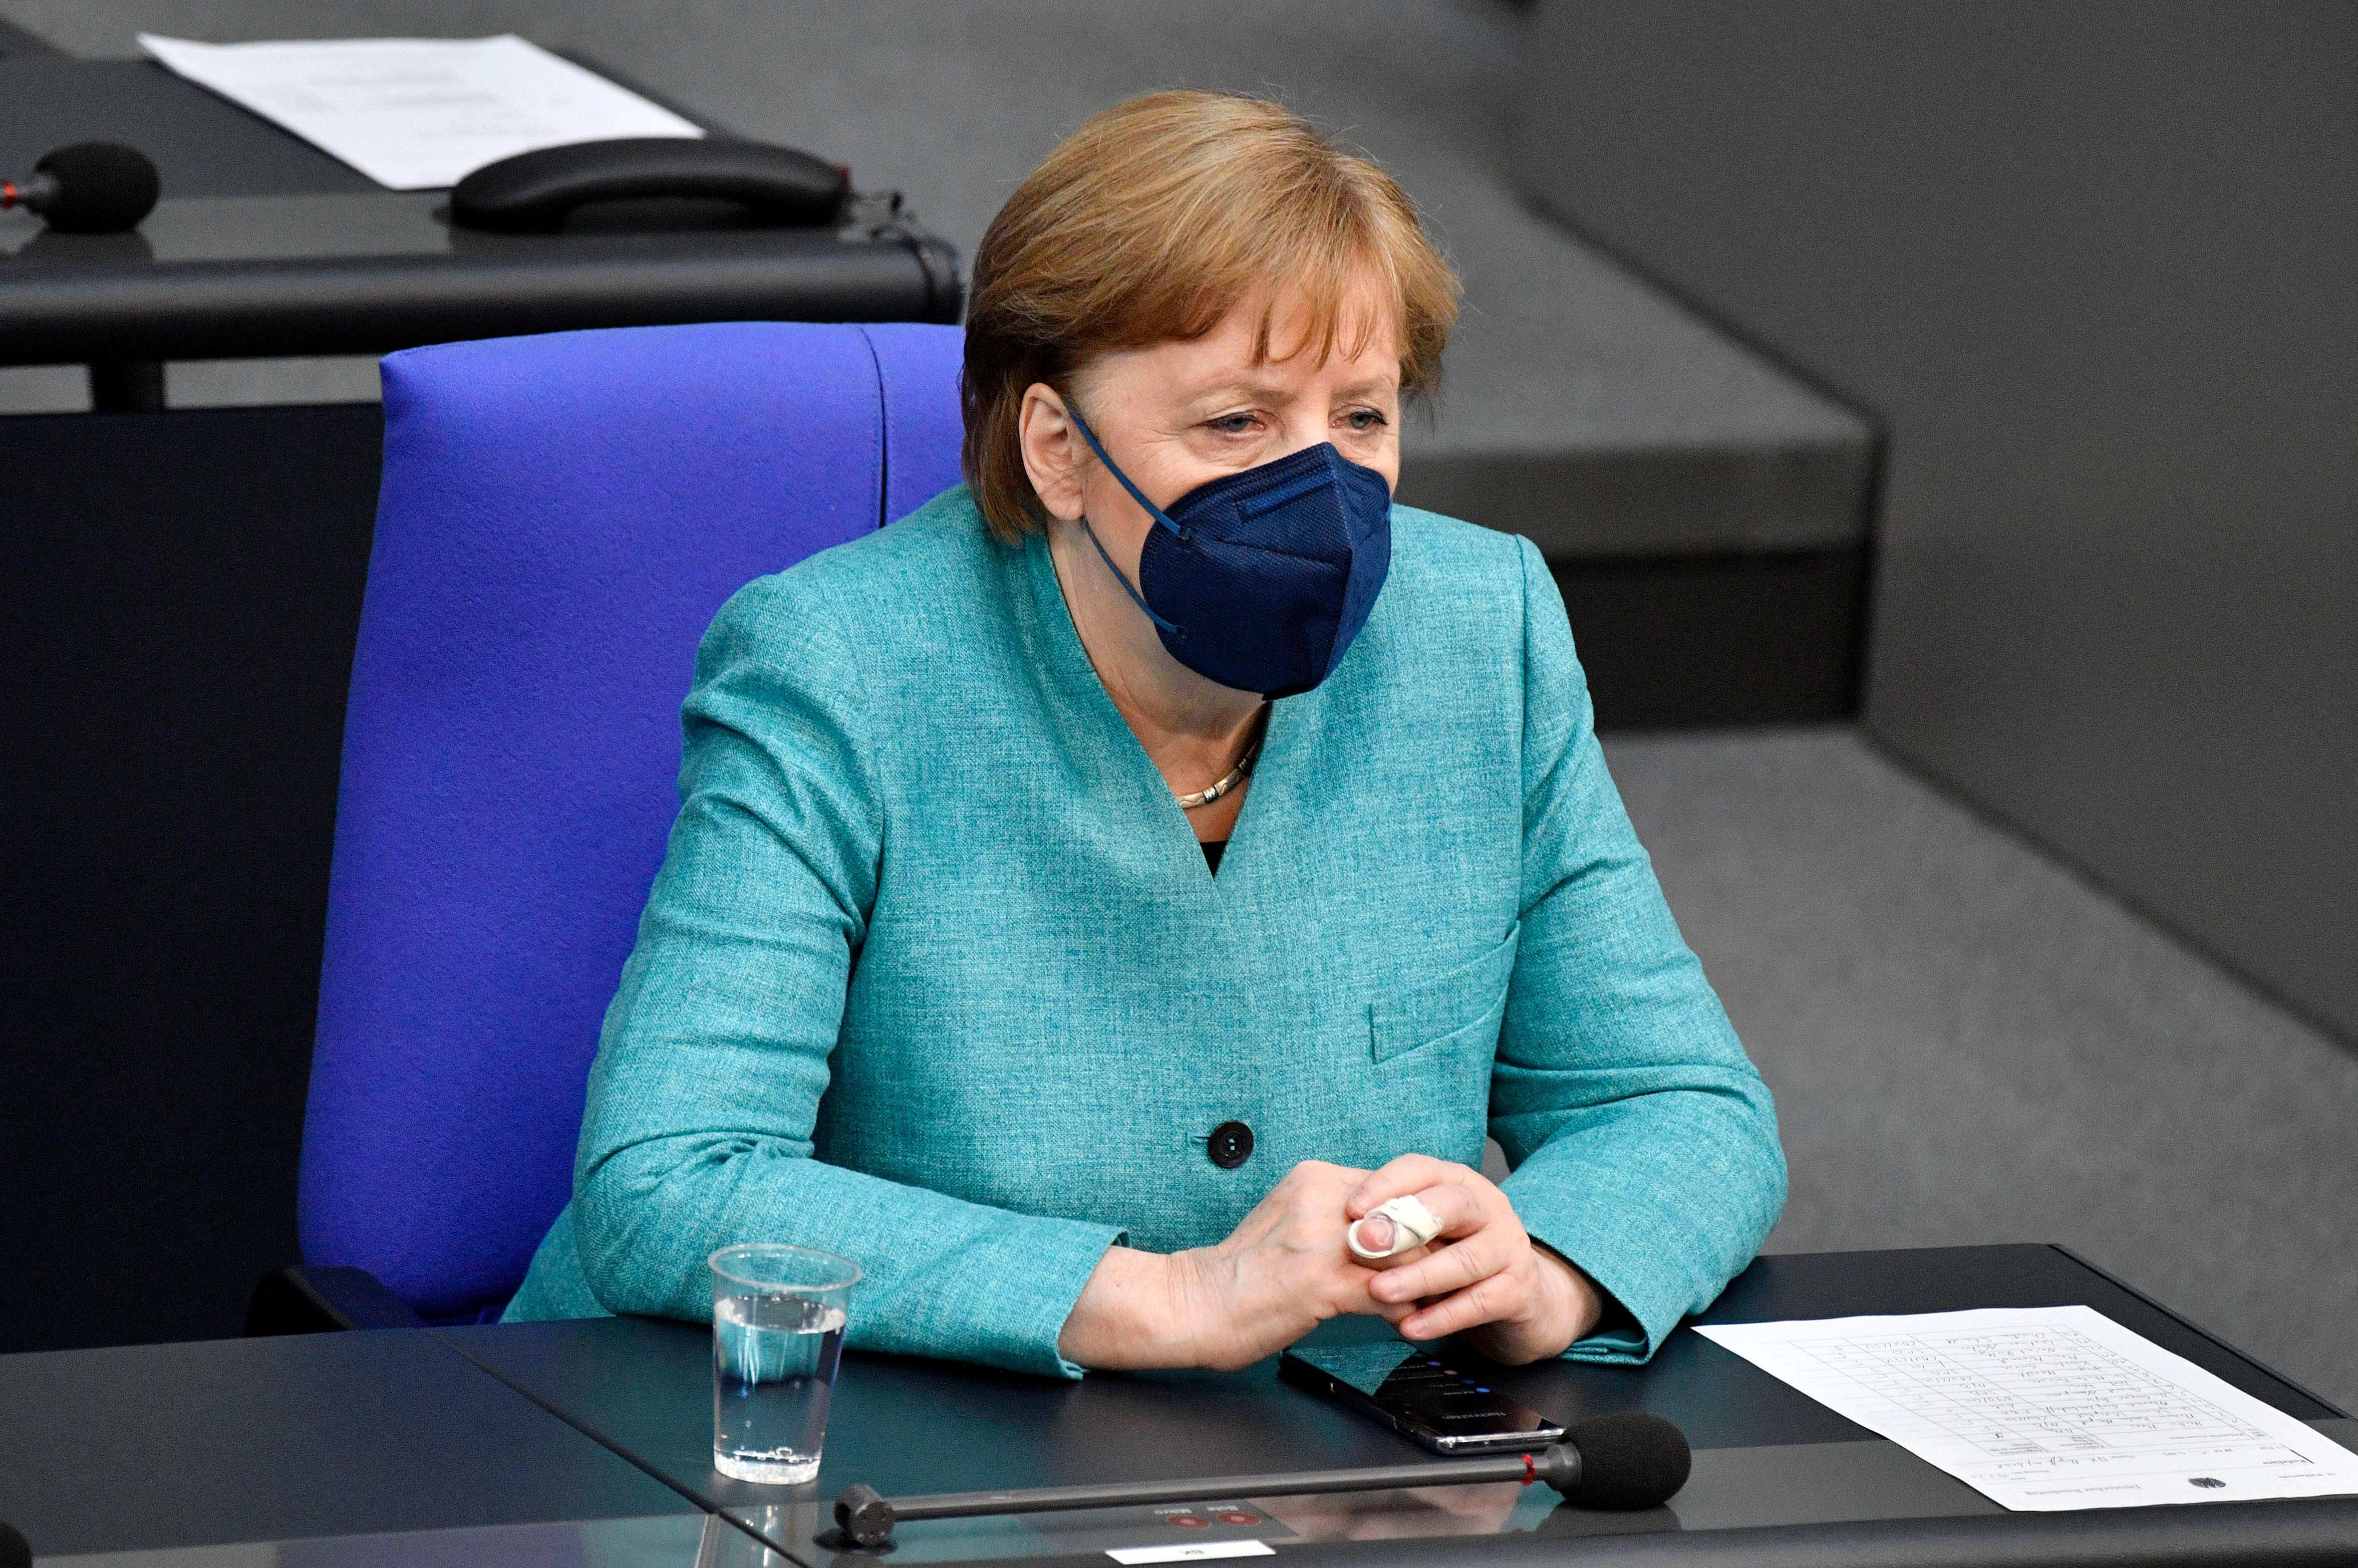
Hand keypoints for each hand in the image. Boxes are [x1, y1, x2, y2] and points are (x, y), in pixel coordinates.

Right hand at [1060, 1160, 1402, 1371]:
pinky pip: (1390, 1294)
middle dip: (1429, 1250)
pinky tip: (1400, 1322)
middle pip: (1407, 1216)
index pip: (1392, 1188)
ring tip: (1425, 1302)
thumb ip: (1337, 1211)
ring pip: (1407, 1253)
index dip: (1416, 1221)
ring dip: (1422, 1283)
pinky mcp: (1322, 1283)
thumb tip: (1391, 1223)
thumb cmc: (1244, 1270)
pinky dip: (1403, 1311)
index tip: (1428, 1245)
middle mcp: (1321, 1201)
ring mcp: (1322, 1241)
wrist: (1195, 1303)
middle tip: (1438, 1277)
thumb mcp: (1290, 1216)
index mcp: (1314, 1178)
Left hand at [1347, 1155, 1603, 1364]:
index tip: (1351, 1209)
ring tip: (1379, 1292)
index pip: (1421, 1169)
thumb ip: (1389, 1226)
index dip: (1385, 1186)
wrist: (1517, 1296)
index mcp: (1457, 1182)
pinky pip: (1479, 1303)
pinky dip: (1442, 1317)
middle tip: (1365, 1244)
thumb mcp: (1422, 1233)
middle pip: (1452, 1205)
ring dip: (1418, 1276)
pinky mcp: (1519, 1290)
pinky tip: (1410, 1327)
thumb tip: (1341, 1228)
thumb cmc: (1453, 1255)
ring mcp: (1509, 1248)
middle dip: (1405, 1224)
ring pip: (1465, 1259)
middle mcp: (1488, 1207)